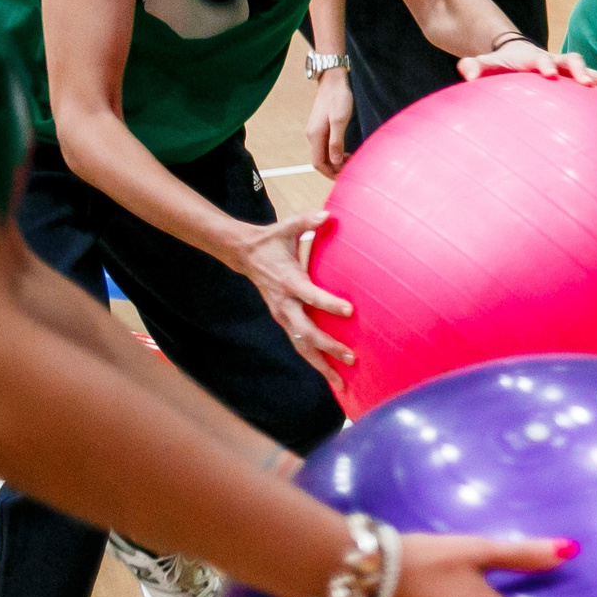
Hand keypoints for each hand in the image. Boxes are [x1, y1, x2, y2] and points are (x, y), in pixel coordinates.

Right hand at [226, 210, 354, 381]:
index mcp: (289, 282)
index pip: (311, 296)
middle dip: (328, 347)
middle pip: (305, 332)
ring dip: (321, 365)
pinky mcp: (284, 321)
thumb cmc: (272, 241)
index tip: (350, 310)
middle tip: (351, 357)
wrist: (244, 254)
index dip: (329, 304)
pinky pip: (299, 345)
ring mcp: (283, 316)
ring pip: (301, 347)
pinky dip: (314, 361)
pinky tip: (331, 375)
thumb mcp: (286, 228)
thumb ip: (306, 222)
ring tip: (342, 383)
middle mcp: (285, 304)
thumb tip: (327, 214)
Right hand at [305, 69, 351, 178]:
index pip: (318, 163)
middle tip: (350, 171)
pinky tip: (346, 151)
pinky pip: (325, 146)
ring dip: (335, 161)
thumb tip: (335, 161)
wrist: (333, 80)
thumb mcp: (339, 120)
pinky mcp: (320, 126)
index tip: (343, 178)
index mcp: (315, 136)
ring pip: (323, 153)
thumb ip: (336, 142)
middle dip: (334, 169)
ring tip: (351, 161)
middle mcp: (312, 135)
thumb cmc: (338, 98)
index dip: (330, 174)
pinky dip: (335, 152)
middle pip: (320, 160)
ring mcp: (315, 131)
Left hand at [456, 40, 596, 99]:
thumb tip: (466, 72)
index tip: (548, 74)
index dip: (545, 64)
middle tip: (587, 84)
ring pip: (596, 74)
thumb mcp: (485, 65)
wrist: (520, 58)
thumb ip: (474, 66)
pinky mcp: (582, 83)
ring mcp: (572, 71)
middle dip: (582, 71)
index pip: (541, 58)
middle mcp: (558, 61)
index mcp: (535, 58)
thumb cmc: (502, 66)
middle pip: (575, 61)